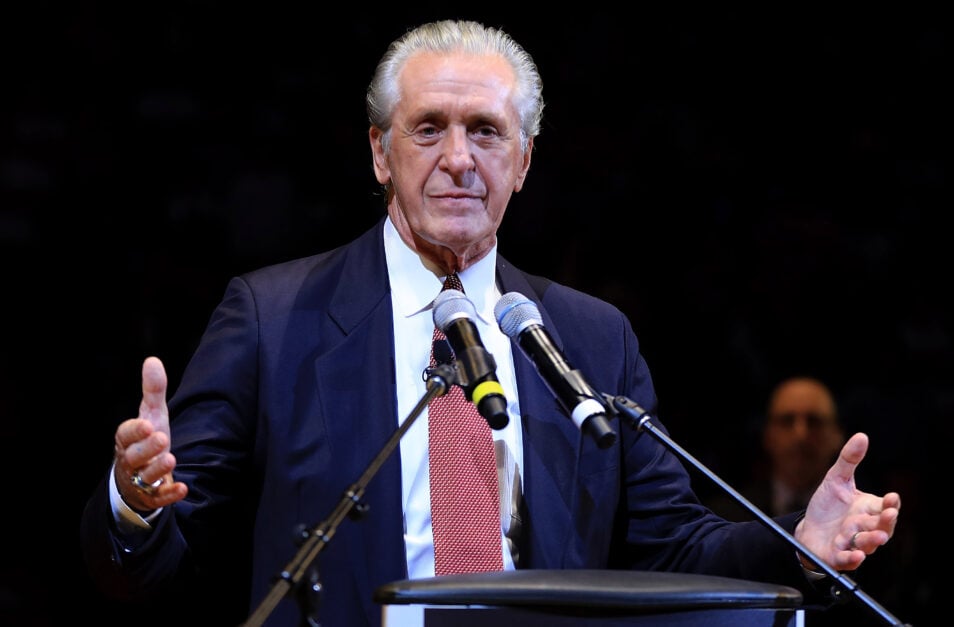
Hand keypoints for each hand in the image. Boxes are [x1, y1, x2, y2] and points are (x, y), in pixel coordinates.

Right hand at [113, 356, 187, 511]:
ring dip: (157, 469)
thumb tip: (152, 360)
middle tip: (161, 438)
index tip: (147, 424)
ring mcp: (140, 481)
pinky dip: (169, 494)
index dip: (134, 430)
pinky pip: (159, 498)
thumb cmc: (145, 439)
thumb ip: (153, 390)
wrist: (139, 477)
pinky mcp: (152, 497)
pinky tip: (183, 488)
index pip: (125, 435)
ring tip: (171, 458)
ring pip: (145, 478)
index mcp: (127, 440)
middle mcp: (130, 461)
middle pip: (134, 456)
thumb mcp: (151, 414)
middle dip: (146, 448)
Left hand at [794, 432, 900, 571]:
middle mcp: (864, 527)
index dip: (890, 504)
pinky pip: (848, 560)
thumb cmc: (827, 506)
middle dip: (886, 522)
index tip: (892, 498)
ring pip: (867, 544)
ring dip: (873, 541)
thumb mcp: (836, 479)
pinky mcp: (838, 556)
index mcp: (867, 509)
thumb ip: (849, 460)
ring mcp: (853, 543)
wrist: (808, 529)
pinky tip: (857, 555)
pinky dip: (853, 558)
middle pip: (880, 527)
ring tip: (876, 537)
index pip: (884, 506)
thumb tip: (861, 436)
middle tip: (889, 515)